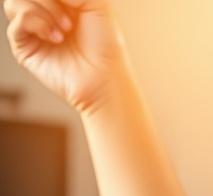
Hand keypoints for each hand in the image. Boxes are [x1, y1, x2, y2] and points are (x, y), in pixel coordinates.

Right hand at [4, 0, 128, 113]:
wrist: (104, 77)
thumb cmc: (105, 45)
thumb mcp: (97, 5)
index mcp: (58, 2)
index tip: (74, 4)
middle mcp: (41, 13)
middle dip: (47, 1)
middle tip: (70, 22)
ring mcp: (31, 30)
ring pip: (13, 3)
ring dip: (43, 11)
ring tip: (65, 30)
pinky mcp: (24, 48)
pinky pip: (16, 24)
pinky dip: (36, 24)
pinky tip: (56, 38)